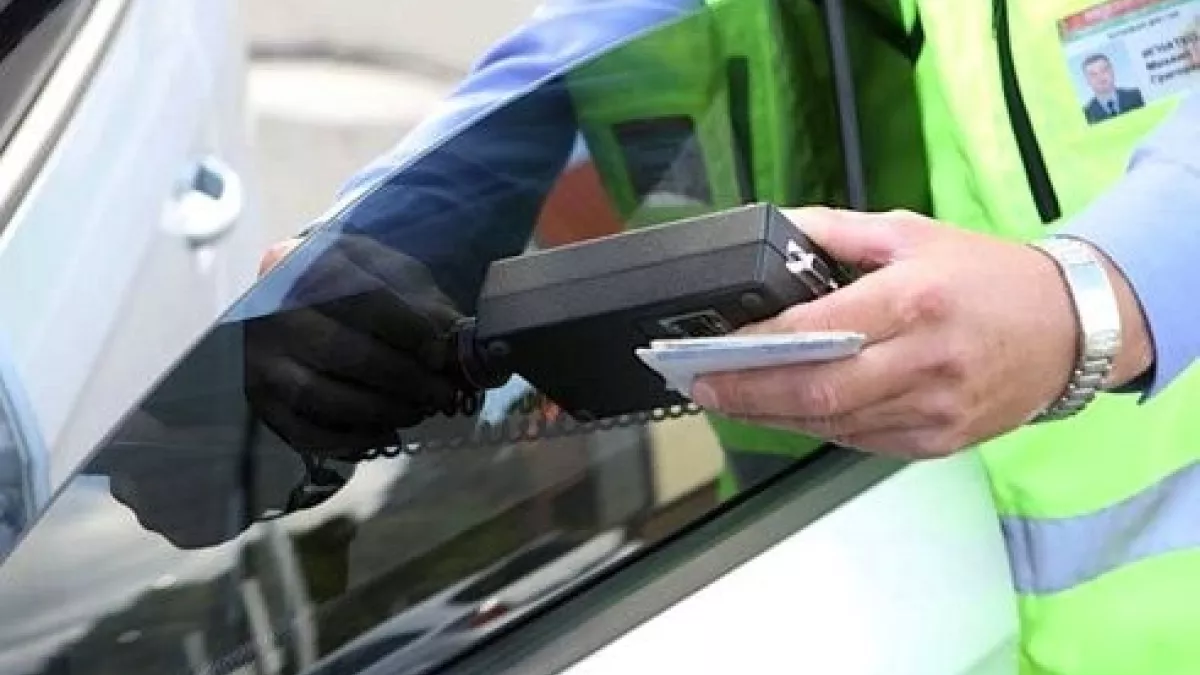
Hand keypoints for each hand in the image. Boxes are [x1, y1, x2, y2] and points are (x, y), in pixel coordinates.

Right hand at [246, 232, 468, 453]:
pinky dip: (352, 439)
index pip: (365, 299)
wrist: (285, 302)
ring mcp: (262, 359)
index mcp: (313, 268)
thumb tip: (455, 337)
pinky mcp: (261, 400)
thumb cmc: (349, 285)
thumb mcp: (388, 274)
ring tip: (418, 411)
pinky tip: (385, 432)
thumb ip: (422, 299)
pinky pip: (305, 432)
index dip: (409, 331)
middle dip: (405, 380)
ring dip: (383, 411)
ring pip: (324, 397)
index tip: (439, 353)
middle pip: (346, 353)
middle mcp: (277, 313)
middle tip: (442, 394)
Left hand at [690, 207, 1152, 458]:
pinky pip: (861, 440)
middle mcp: (925, 361)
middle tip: (701, 385)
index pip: (819, 332)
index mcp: (914, 302)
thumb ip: (835, 233)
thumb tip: (773, 228)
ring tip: (729, 396)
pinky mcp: (938, 440)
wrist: (1069, 328)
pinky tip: (786, 409)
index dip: (758, 346)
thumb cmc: (988, 277)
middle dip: (747, 393)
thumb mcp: (911, 234)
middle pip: (817, 391)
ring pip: (834, 424)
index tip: (713, 347)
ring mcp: (934, 410)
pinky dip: (818, 425)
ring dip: (773, 414)